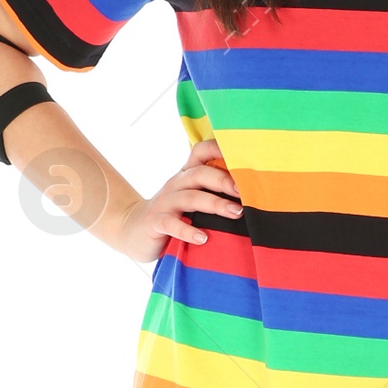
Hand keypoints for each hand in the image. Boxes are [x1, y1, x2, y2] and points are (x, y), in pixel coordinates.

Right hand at [104, 138, 241, 265]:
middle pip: (200, 173)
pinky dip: (188, 231)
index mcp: (187, 175)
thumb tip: (254, 196)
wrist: (133, 230)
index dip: (219, 149)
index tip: (244, 156)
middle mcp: (176, 184)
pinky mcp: (156, 222)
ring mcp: (165, 202)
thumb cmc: (173, 215)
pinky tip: (203, 238)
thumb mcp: (192, 200)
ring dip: (215, 204)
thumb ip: (213, 193)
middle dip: (224, 180)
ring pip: (191, 197)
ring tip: (236, 213)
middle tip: (245, 192)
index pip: (201, 151)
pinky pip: (172, 224)